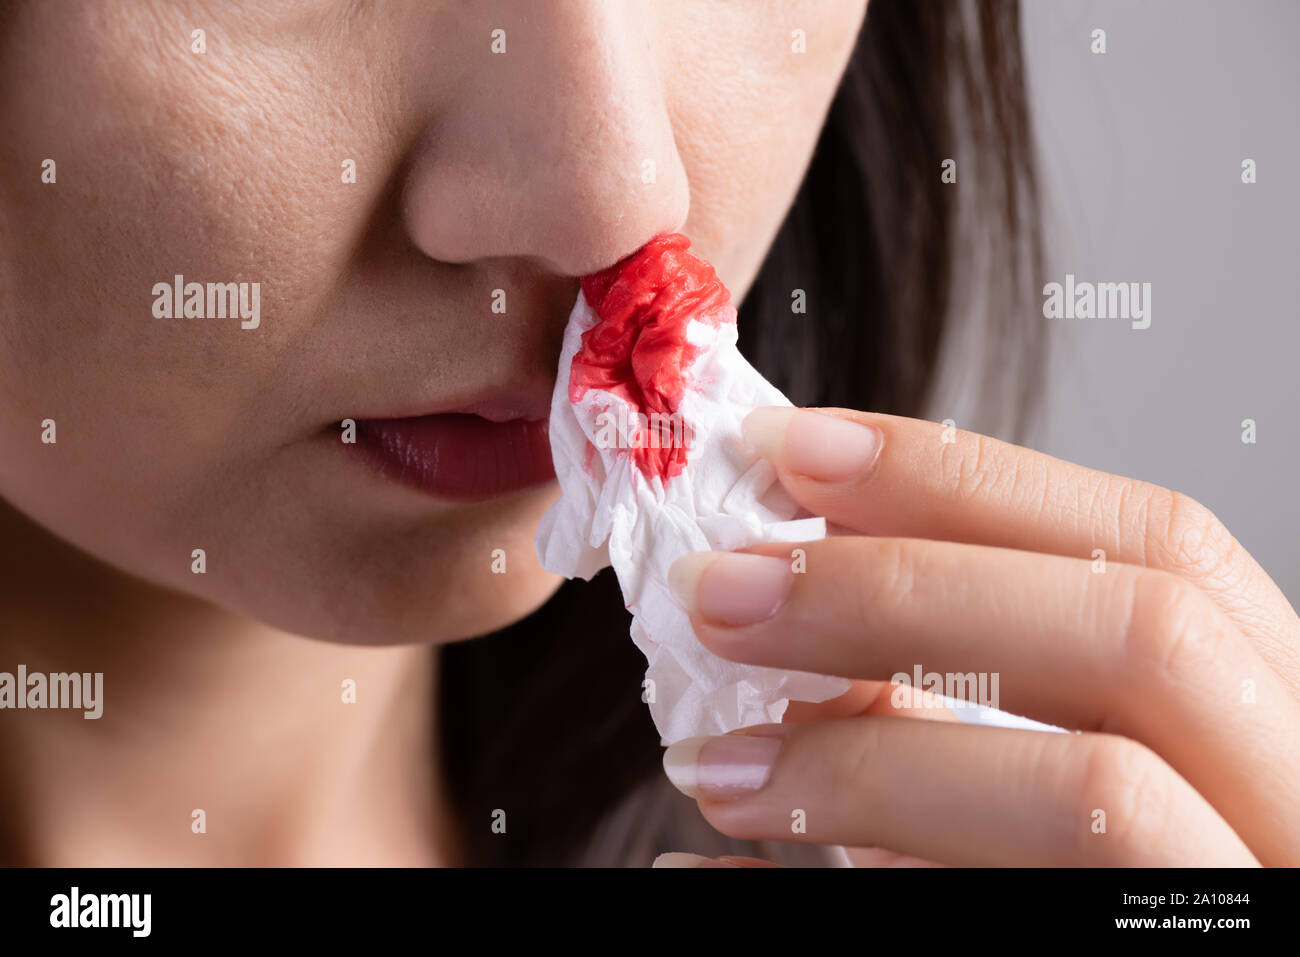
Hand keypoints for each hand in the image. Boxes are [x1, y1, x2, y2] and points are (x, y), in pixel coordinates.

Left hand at [659, 407, 1299, 865]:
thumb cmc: (1107, 870)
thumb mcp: (1086, 756)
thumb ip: (989, 683)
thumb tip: (789, 597)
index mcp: (1282, 717)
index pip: (1159, 545)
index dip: (970, 478)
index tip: (797, 454)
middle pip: (1136, 633)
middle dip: (899, 590)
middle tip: (716, 591)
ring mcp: (1255, 905)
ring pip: (1094, 794)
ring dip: (869, 756)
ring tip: (712, 760)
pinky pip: (1012, 923)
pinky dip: (854, 893)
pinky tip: (734, 878)